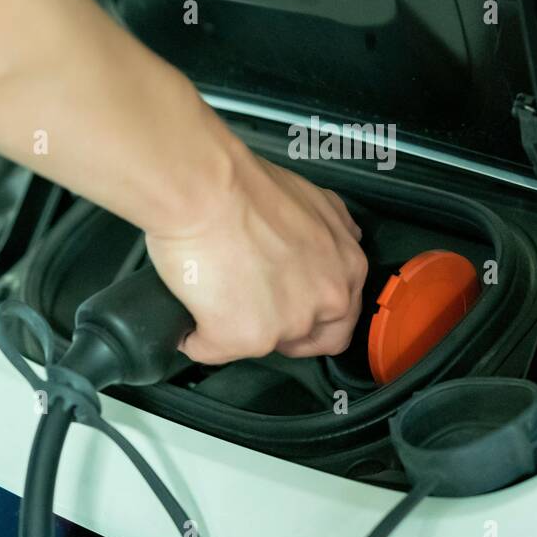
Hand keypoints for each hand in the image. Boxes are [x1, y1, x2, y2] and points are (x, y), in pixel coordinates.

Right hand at [145, 139, 368, 364]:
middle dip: (281, 332)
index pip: (343, 315)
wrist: (206, 188)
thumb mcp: (315, 203)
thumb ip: (330, 235)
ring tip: (212, 294)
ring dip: (236, 329)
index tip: (290, 306)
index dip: (313, 314)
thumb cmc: (246, 186)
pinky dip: (194, 335)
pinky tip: (189, 307)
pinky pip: (210, 349)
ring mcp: (289, 323)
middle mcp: (327, 299)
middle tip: (253, 311)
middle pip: (310, 339)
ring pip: (260, 345)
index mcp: (348, 267)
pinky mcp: (245, 337)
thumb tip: (329, 245)